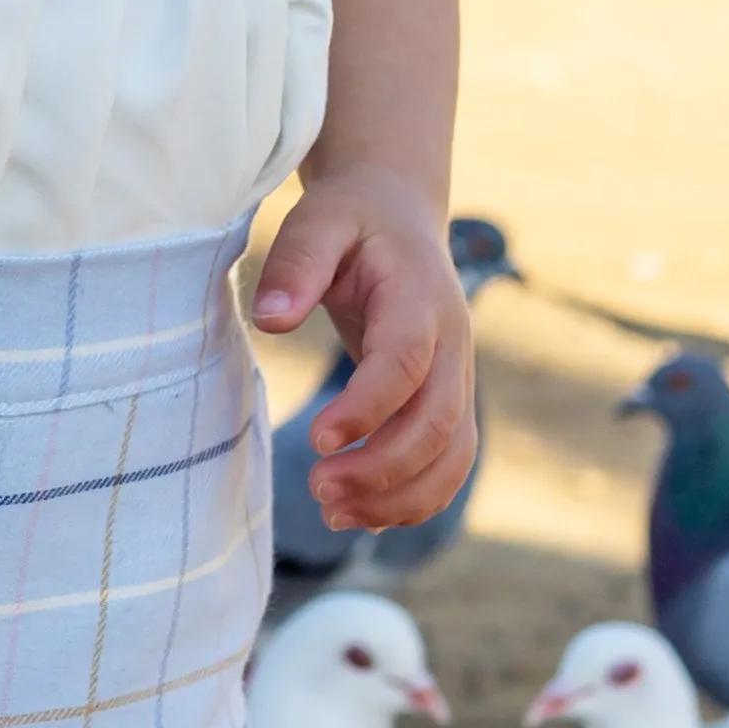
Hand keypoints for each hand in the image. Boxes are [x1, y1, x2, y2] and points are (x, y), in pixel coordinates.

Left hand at [253, 169, 475, 532]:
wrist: (397, 212)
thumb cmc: (351, 219)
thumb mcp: (318, 220)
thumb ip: (296, 264)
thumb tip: (270, 319)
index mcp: (420, 298)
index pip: (405, 363)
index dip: (367, 407)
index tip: (316, 438)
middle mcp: (452, 344)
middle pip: (437, 423)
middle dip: (381, 467)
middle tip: (317, 489)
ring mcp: (458, 377)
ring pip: (452, 456)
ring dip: (399, 496)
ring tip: (333, 514)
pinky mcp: (448, 401)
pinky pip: (448, 464)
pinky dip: (412, 499)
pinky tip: (359, 515)